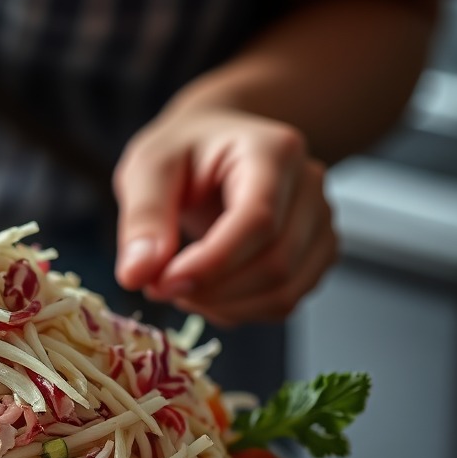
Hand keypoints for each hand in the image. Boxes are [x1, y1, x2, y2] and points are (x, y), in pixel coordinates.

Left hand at [112, 107, 336, 326]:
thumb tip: (136, 274)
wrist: (212, 146)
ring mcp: (320, 221)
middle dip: (211, 290)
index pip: (258, 221)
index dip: (212, 264)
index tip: (163, 284)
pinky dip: (240, 311)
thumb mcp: (147, 168)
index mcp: (273, 151)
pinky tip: (207, 292)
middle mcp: (309, 185)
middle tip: (159, 285)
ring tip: (179, 286)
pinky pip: (286, 302)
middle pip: (275, 263)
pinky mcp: (315, 253)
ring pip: (284, 291)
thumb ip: (143, 218)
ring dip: (223, 306)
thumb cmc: (183, 152)